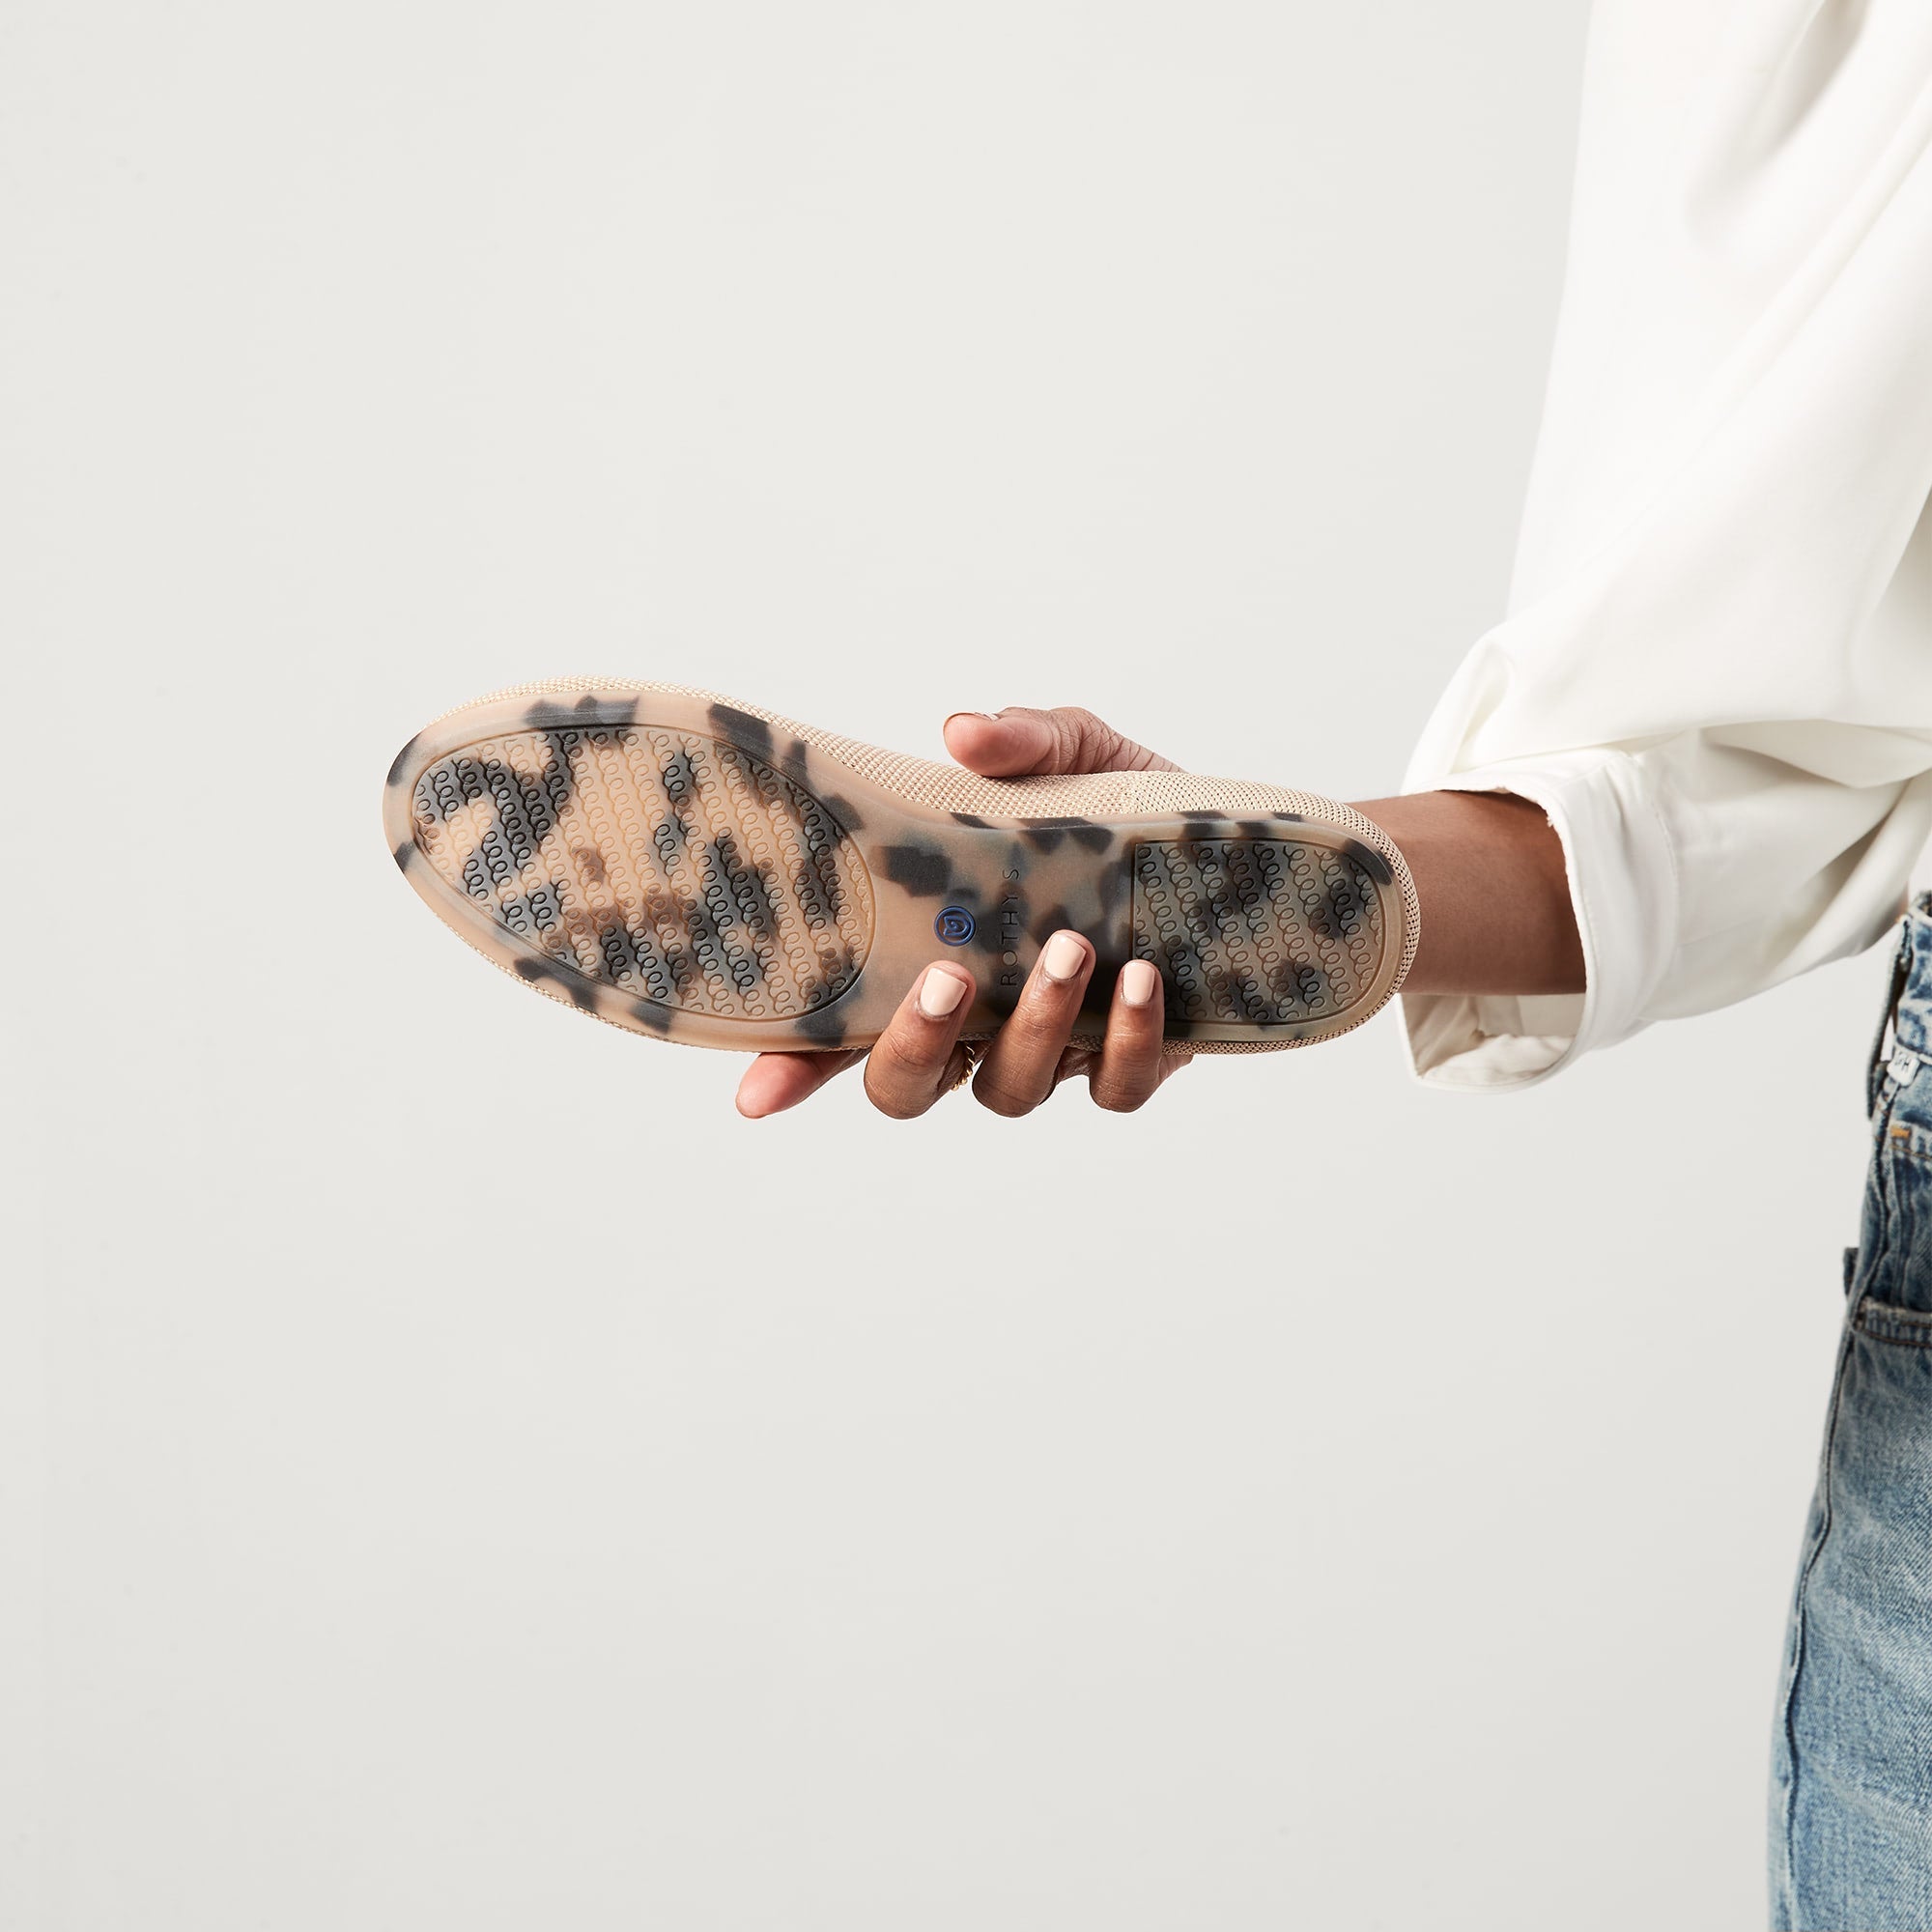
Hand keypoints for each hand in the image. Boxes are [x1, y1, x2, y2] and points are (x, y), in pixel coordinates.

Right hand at [734, 706, 1194, 1119]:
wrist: (1237, 844)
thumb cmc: (1123, 806)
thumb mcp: (1073, 754)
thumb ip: (1021, 741)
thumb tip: (963, 731)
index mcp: (928, 956)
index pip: (839, 1029)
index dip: (793, 1068)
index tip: (754, 1092)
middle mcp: (976, 1021)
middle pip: (906, 1087)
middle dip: (913, 1047)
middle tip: (948, 977)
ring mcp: (1052, 1049)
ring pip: (1011, 1088)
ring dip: (1035, 1025)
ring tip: (1072, 947)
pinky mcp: (1132, 1060)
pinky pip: (1118, 1085)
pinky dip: (1129, 1039)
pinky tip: (1141, 977)